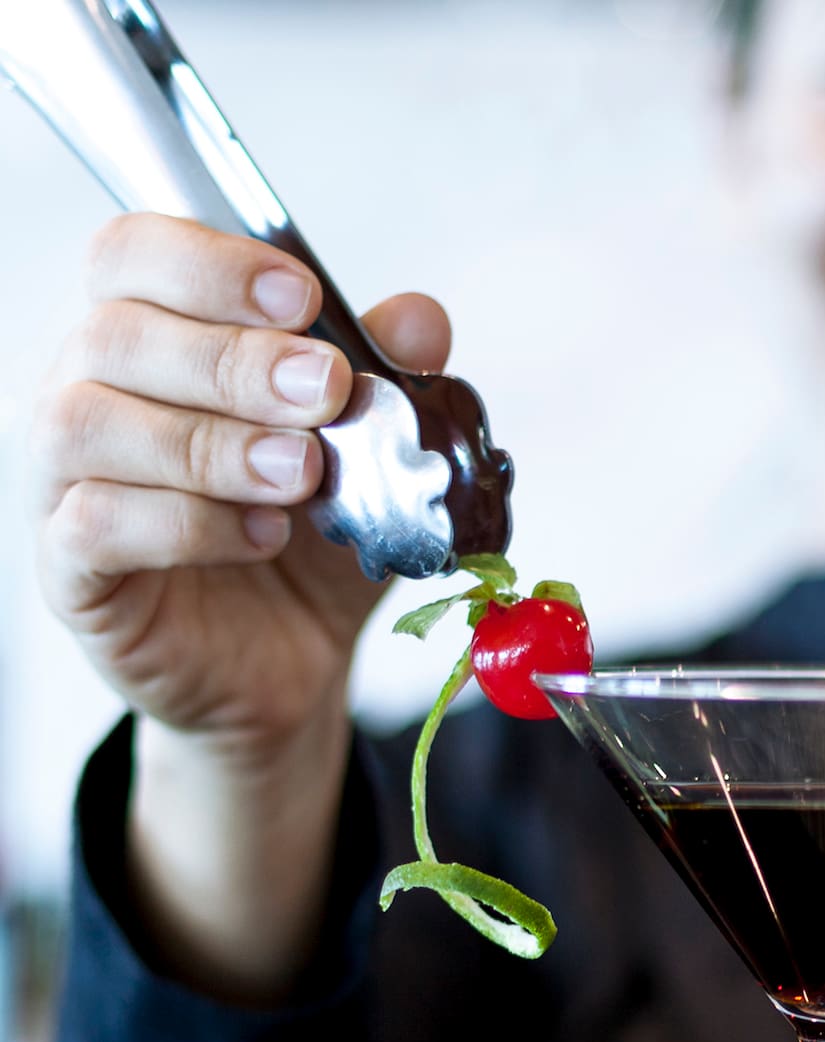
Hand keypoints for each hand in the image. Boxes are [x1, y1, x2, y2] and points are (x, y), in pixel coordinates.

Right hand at [32, 212, 450, 752]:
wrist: (291, 662)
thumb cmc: (308, 544)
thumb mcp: (369, 462)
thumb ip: (386, 385)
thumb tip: (421, 321)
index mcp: (150, 343)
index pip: (132, 256)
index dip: (209, 262)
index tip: (301, 296)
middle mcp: (88, 395)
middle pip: (114, 333)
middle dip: (232, 357)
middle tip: (325, 390)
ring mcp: (64, 483)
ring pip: (88, 423)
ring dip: (208, 442)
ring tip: (301, 473)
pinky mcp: (72, 571)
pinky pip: (94, 525)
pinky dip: (186, 525)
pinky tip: (262, 536)